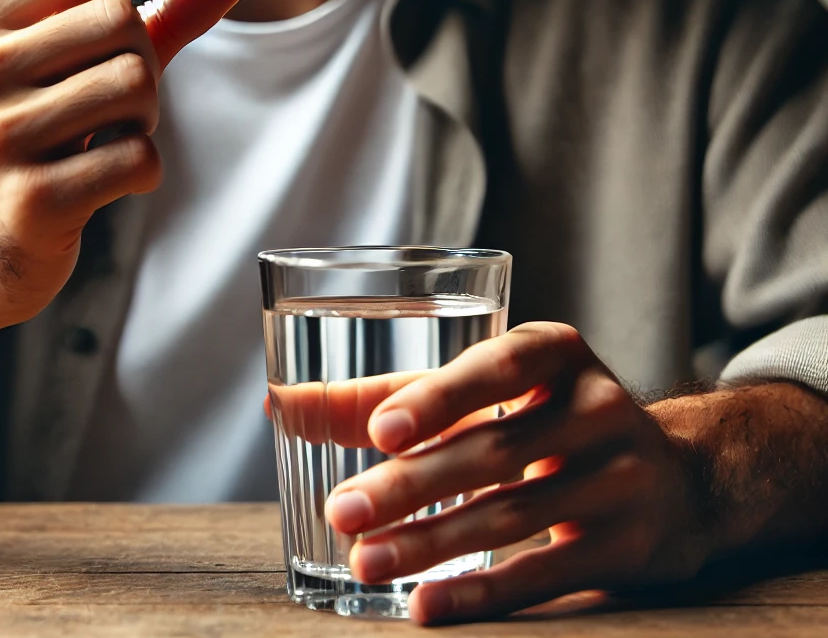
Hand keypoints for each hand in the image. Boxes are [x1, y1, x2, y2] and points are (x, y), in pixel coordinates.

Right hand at [0, 0, 253, 326]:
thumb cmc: (38, 139)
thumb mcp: (82, 65)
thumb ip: (163, 11)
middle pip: (123, 23)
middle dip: (145, 65)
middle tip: (113, 106)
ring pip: (136, 86)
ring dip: (145, 119)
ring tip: (102, 143)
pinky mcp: (32, 199)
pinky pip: (139, 158)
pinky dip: (143, 171)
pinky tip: (104, 184)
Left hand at [323, 322, 713, 623]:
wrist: (677, 477)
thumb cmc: (545, 418)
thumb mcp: (485, 392)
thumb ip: (384, 396)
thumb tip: (279, 404)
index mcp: (557, 351)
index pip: (500, 366)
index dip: (443, 395)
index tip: (380, 429)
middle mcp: (598, 404)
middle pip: (495, 449)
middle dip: (413, 484)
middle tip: (343, 512)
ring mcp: (623, 476)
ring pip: (514, 514)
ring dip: (432, 542)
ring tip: (364, 559)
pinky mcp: (630, 544)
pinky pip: (546, 573)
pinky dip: (481, 593)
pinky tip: (425, 605)